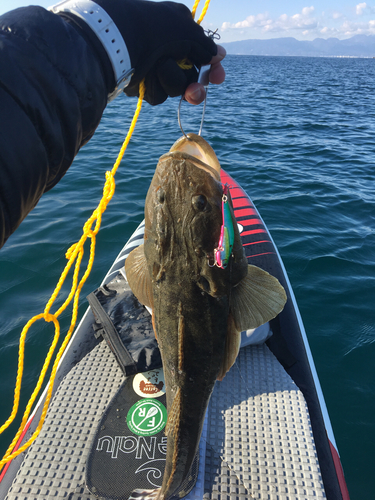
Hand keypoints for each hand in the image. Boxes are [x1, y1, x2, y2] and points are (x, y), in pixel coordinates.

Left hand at [94, 0, 224, 104]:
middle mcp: (166, 48)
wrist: (119, 41)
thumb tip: (217, 55)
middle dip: (194, 85)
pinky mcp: (141, 83)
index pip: (201, 51)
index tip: (218, 78)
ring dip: (171, 79)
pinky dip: (155, 85)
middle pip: (190, 76)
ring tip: (158, 66)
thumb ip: (205, 45)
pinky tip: (146, 74)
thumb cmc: (154, 30)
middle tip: (193, 91)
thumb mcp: (187, 31)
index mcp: (177, 28)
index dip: (212, 66)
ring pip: (174, 87)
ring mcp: (153, 66)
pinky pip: (158, 94)